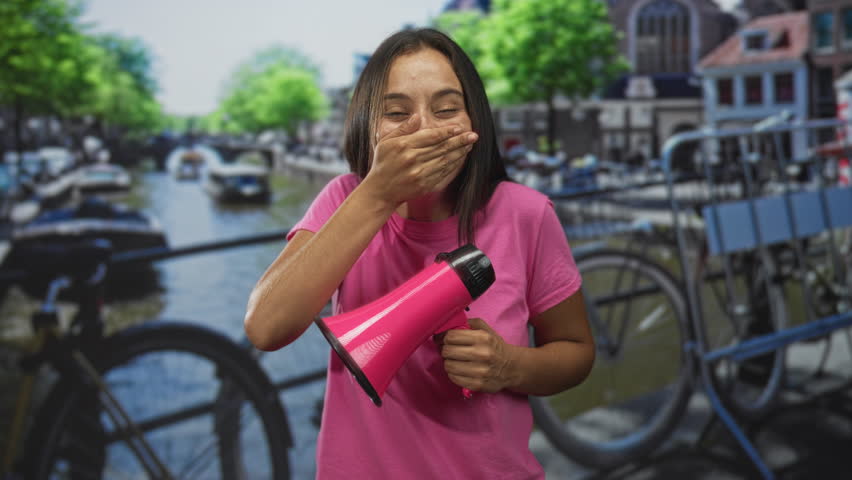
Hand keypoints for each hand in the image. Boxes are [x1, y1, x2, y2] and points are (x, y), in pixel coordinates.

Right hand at [363, 114, 477, 206]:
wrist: (380, 191)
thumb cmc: (383, 163)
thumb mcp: (386, 142)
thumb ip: (403, 129)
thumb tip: (417, 117)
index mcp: (403, 146)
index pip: (430, 136)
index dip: (446, 132)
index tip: (458, 128)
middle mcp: (412, 159)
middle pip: (441, 148)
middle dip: (459, 141)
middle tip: (473, 135)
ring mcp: (419, 174)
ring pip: (445, 160)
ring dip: (459, 152)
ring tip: (470, 145)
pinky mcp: (424, 185)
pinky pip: (443, 173)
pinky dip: (453, 165)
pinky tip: (460, 158)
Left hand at [437, 318, 517, 393]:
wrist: (512, 367)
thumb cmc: (495, 347)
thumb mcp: (486, 330)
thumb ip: (469, 323)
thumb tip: (449, 323)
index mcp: (482, 338)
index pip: (451, 336)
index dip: (442, 337)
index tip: (441, 339)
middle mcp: (481, 354)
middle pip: (447, 351)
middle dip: (445, 350)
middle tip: (448, 350)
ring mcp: (480, 371)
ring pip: (449, 366)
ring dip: (448, 362)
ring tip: (454, 360)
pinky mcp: (478, 384)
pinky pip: (454, 378)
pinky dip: (453, 374)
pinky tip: (458, 370)